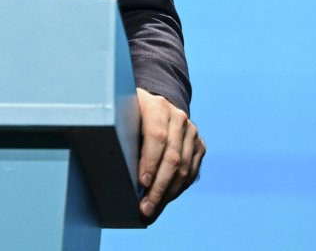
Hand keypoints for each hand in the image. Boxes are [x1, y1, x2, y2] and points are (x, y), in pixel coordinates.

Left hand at [135, 88, 204, 220]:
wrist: (156, 106)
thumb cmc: (132, 114)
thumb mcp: (124, 115)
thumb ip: (122, 133)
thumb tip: (116, 165)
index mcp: (157, 106)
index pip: (157, 135)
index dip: (150, 161)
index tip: (142, 183)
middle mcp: (178, 117)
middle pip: (172, 157)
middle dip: (158, 186)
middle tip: (145, 207)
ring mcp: (191, 131)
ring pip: (184, 168)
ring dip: (168, 193)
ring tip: (152, 209)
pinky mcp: (199, 145)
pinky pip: (191, 172)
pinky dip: (177, 189)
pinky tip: (164, 200)